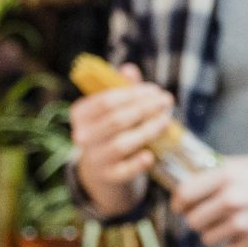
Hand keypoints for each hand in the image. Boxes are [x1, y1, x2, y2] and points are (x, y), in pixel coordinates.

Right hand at [70, 64, 173, 214]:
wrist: (102, 168)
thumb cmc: (111, 129)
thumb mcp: (112, 108)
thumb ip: (121, 88)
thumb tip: (129, 69)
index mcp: (80, 114)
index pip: (105, 101)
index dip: (132, 93)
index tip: (155, 89)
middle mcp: (82, 137)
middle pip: (116, 120)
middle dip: (145, 108)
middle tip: (166, 101)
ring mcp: (94, 159)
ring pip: (122, 144)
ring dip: (147, 131)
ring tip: (166, 121)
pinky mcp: (108, 177)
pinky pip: (124, 171)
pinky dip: (137, 163)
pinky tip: (150, 155)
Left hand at [172, 156, 247, 246]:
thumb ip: (221, 170)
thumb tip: (194, 175)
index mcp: (226, 175)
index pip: (184, 193)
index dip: (179, 201)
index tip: (181, 205)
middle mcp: (230, 199)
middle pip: (192, 220)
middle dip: (198, 219)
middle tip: (209, 216)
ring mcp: (241, 222)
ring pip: (207, 238)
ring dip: (215, 234)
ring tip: (231, 225)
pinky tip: (247, 236)